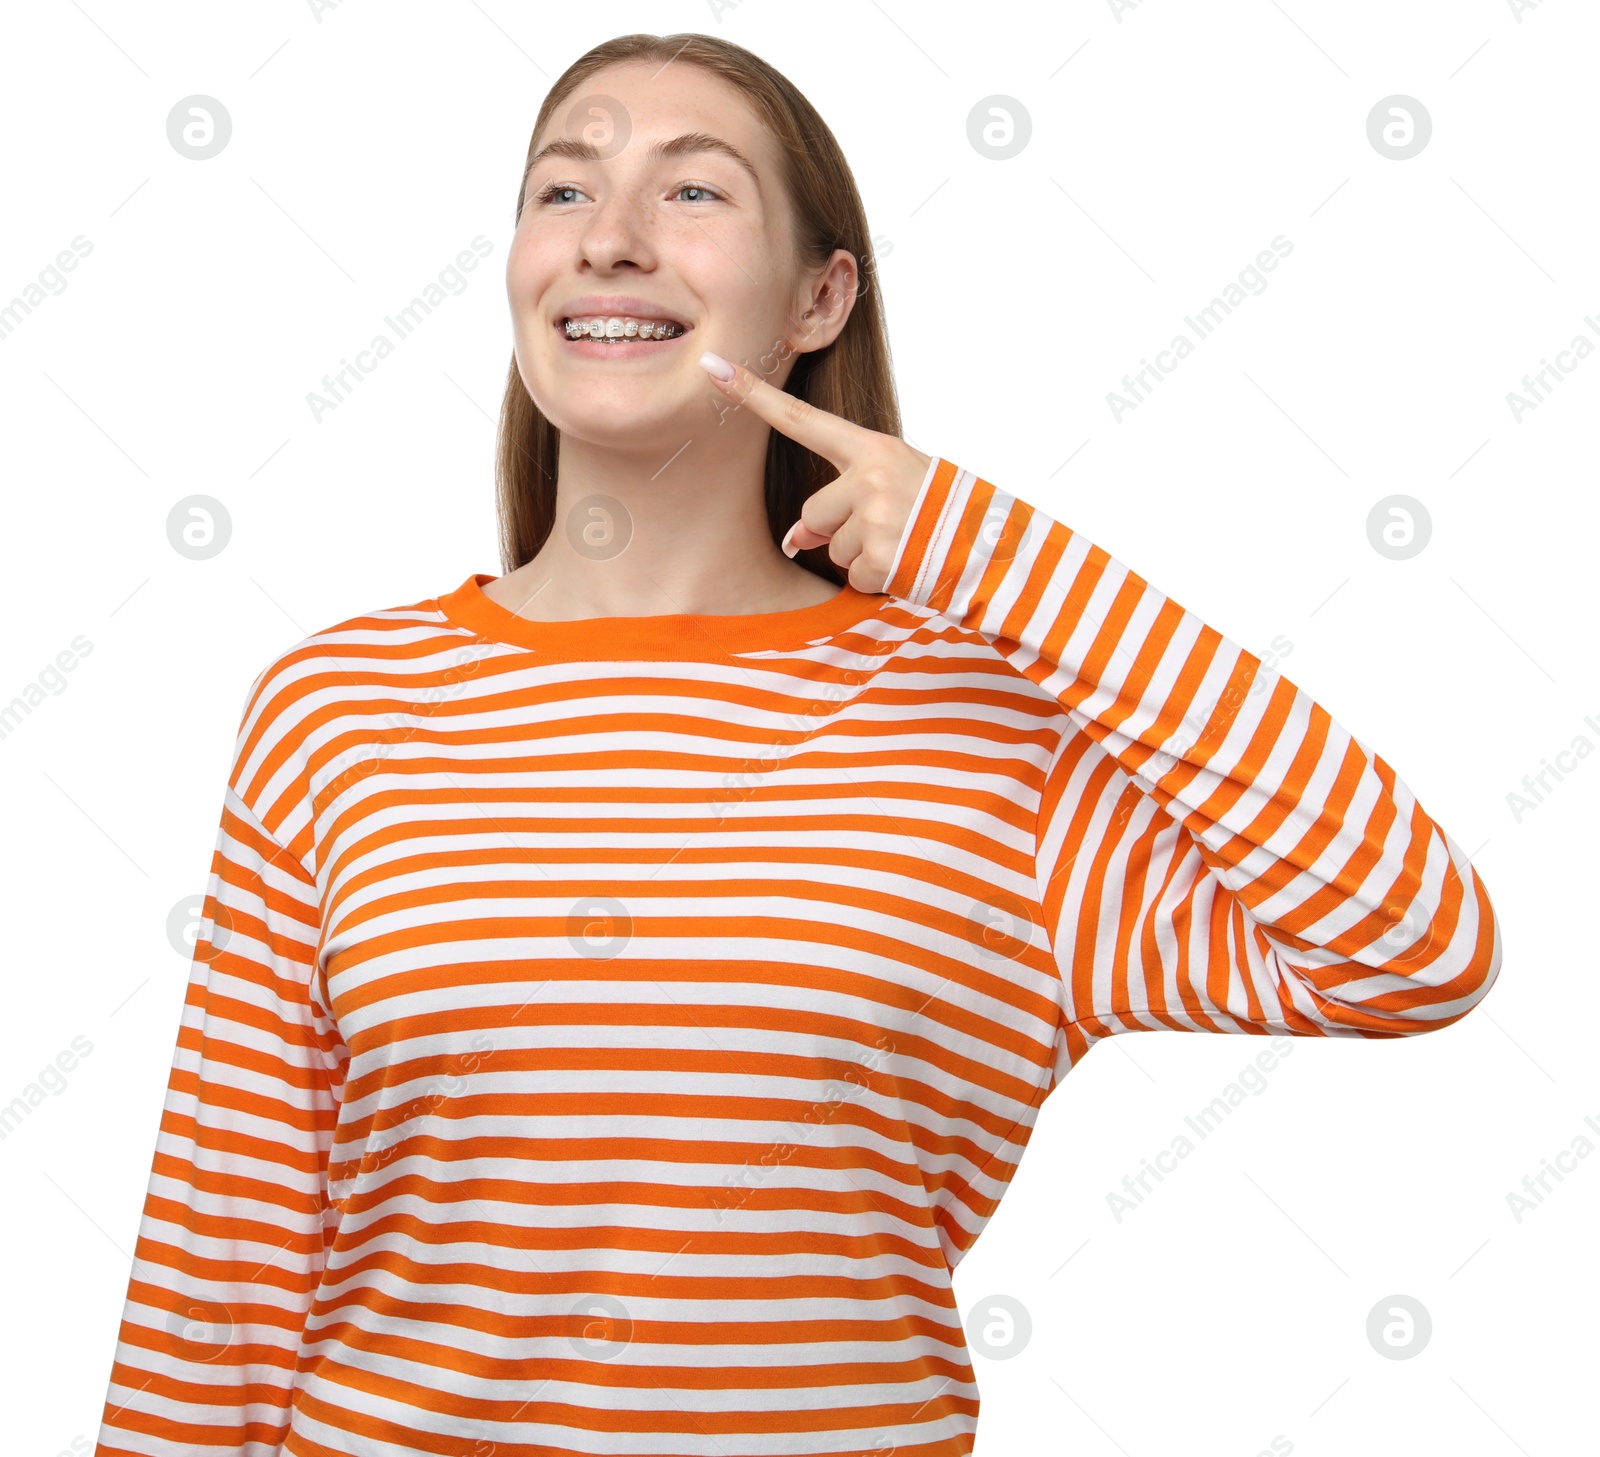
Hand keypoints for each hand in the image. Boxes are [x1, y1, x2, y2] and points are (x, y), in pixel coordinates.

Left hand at [699, 351, 932, 593]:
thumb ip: (843, 503)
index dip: (754, 395)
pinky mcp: (882, 552)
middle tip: (888, 531)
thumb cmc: (942, 515)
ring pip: (833, 548)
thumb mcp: (893, 493)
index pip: (802, 419)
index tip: (713, 367)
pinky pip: (855, 576)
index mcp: (874, 450)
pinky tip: (907, 567)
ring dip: (862, 557)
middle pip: (814, 514)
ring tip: (904, 546)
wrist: (997, 547)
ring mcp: (876, 514)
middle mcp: (871, 475)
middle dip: (839, 533)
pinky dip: (878, 581)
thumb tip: (794, 540)